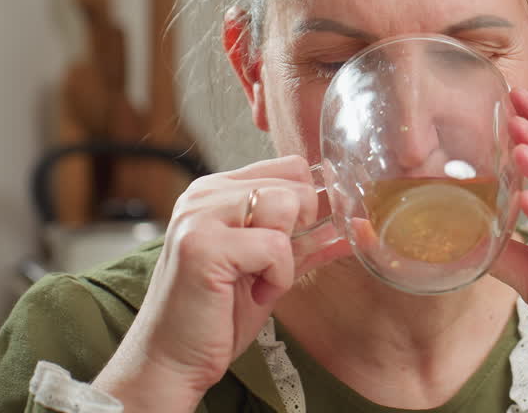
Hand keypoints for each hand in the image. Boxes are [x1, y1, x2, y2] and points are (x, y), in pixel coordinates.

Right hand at [93, 156, 348, 411]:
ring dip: (285, 256)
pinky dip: (277, 278)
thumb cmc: (217, 316)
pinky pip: (275, 246)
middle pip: (293, 183)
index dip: (307, 203)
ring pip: (285, 206)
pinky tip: (252, 292)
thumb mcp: (270, 268)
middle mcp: (204, 194)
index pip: (289, 166)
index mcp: (217, 191)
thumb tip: (354, 225)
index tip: (296, 239)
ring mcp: (199, 216)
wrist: (173, 360)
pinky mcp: (203, 245)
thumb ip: (304, 240)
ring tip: (258, 279)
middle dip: (298, 230)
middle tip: (269, 267)